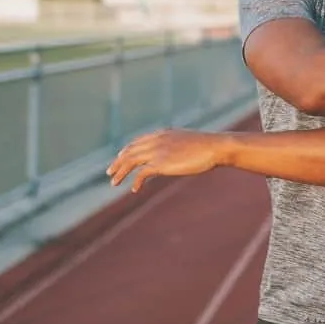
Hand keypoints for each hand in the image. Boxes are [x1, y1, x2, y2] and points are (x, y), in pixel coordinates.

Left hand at [106, 128, 224, 192]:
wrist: (214, 147)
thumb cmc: (206, 147)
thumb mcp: (187, 143)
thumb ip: (177, 147)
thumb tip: (176, 155)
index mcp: (162, 134)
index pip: (137, 142)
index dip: (126, 151)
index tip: (120, 158)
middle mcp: (156, 140)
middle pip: (130, 151)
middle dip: (118, 163)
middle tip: (110, 173)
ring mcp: (157, 151)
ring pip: (131, 161)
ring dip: (120, 172)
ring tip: (114, 183)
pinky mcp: (161, 163)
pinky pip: (141, 174)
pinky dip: (135, 181)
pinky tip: (134, 189)